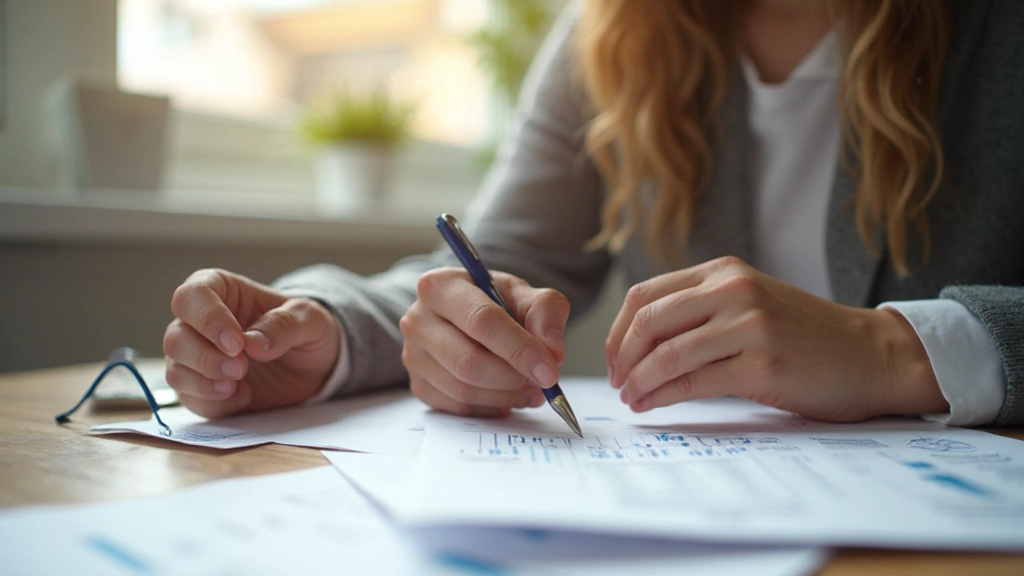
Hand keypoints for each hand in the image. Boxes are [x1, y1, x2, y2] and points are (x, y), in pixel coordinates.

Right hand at [163, 269, 339, 417]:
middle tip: (241, 369)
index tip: (236, 343)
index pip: (192, 296)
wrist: (312, 364)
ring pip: (174, 370)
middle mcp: (199, 323)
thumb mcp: (310, 319)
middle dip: (205, 357)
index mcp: (222, 291)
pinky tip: (243, 396)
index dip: (208, 319)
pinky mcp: (201, 389)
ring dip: (203, 382)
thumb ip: (285, 325)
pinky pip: (190, 399)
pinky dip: (213, 403)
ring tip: (237, 385)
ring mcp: (196, 357)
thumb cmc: (305, 328)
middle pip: (175, 337)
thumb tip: (253, 344)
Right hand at [400, 268, 567, 416]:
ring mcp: (413, 355)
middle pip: (469, 362)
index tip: (550, 371)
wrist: (472, 316)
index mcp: (442, 286)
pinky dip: (490, 408)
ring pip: (463, 390)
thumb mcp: (527, 295)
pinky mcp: (418, 385)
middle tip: (542, 382)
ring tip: (531, 390)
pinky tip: (507, 396)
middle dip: (513, 378)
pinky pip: (457, 408)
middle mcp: (417, 319)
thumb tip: (553, 353)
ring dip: (506, 397)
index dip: (520, 350)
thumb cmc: (497, 302)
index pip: (482, 321)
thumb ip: (546, 315)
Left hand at [606, 256, 947, 421]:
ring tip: (632, 399)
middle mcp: (734, 290)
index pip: (645, 295)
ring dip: (640, 382)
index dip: (617, 331)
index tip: (613, 359)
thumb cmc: (804, 336)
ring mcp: (750, 325)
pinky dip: (665, 397)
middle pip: (648, 321)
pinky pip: (695, 382)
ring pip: (668, 353)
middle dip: (621, 358)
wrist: (871, 355)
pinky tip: (654, 405)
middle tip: (617, 383)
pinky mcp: (763, 363)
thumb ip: (700, 310)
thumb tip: (636, 344)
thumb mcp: (749, 303)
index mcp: (723, 271)